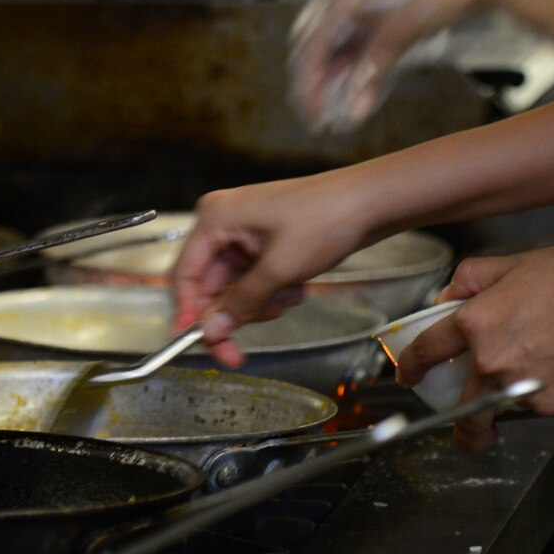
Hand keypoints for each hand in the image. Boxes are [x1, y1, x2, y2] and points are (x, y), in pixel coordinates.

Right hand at [172, 173, 378, 366]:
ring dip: (258, 303)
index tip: (198, 345)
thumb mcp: (279, 269)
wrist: (369, 202)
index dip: (188, 313)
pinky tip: (296, 286)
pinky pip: (254, 278)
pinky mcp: (263, 241)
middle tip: (240, 351)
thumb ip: (240, 303)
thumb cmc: (325, 220)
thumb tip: (210, 332)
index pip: (184, 275)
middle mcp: (224, 223)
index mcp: (216, 219)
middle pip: (209, 286)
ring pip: (234, 287)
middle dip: (233, 313)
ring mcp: (244, 232)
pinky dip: (272, 291)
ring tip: (289, 295)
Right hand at [292, 0, 553, 130]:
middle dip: (313, 79)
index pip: (314, 44)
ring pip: (333, 45)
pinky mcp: (378, 12)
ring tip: (334, 105)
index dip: (310, 81)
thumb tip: (353, 104)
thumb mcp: (404, 31)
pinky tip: (357, 87)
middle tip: (317, 112)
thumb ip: (373, 68)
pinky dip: (352, 66)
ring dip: (332, 75)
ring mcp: (363, 3)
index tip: (312, 111)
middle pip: (315, 43)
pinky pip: (355, 43)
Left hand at [395, 241, 553, 452]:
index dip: (411, 368)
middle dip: (458, 425)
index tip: (408, 377)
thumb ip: (471, 280)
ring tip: (522, 399)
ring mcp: (523, 388)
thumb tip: (445, 298)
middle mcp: (493, 362)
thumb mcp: (516, 263)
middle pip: (461, 410)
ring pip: (501, 411)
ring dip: (503, 412)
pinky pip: (536, 409)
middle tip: (464, 426)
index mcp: (476, 323)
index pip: (427, 352)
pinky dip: (540, 399)